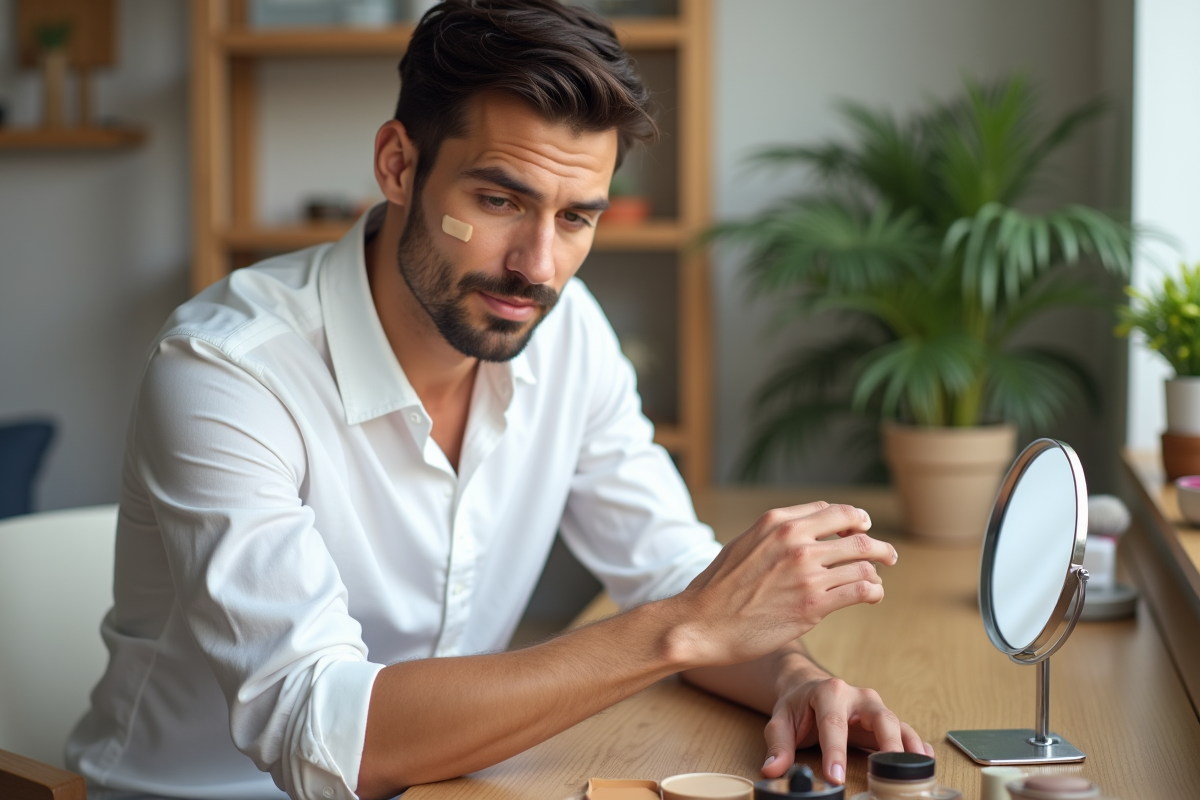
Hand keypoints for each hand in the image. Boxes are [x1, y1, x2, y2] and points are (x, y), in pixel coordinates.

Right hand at [672, 502, 897, 665]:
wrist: (701, 623)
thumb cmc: (718, 588)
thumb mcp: (744, 543)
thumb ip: (776, 532)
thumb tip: (807, 525)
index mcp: (778, 521)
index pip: (834, 511)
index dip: (856, 520)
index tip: (863, 530)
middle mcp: (795, 541)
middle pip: (857, 534)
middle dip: (878, 545)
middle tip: (888, 556)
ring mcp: (806, 572)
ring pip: (863, 563)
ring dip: (877, 572)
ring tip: (877, 582)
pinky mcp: (813, 604)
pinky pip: (861, 590)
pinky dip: (873, 591)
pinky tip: (871, 596)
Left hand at [761, 675, 932, 785]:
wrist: (810, 688)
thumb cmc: (797, 705)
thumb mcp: (781, 721)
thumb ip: (778, 746)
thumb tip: (772, 770)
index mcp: (829, 692)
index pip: (834, 723)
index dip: (835, 752)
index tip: (835, 777)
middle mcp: (858, 696)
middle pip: (879, 718)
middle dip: (886, 745)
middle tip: (887, 771)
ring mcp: (874, 707)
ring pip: (897, 723)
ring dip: (907, 746)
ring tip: (916, 769)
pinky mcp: (884, 720)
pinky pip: (904, 730)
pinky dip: (915, 745)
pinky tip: (924, 759)